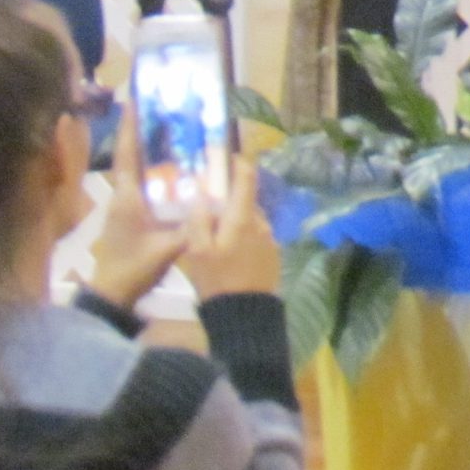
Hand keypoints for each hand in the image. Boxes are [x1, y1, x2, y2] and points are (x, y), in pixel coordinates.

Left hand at [85, 105, 187, 313]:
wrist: (112, 294)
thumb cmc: (135, 267)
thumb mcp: (167, 248)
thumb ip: (193, 226)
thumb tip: (221, 204)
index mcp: (127, 197)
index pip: (128, 155)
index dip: (132, 128)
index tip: (135, 101)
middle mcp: (123, 196)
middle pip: (132, 156)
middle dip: (144, 131)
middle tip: (161, 107)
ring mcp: (124, 206)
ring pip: (137, 169)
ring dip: (149, 149)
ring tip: (169, 128)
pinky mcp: (130, 215)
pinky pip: (142, 184)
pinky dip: (155, 170)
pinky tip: (174, 165)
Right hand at [177, 158, 280, 302]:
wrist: (245, 313)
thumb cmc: (217, 280)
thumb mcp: (198, 251)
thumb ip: (199, 220)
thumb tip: (201, 194)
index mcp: (243, 218)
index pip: (247, 179)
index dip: (238, 163)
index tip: (226, 156)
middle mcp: (261, 222)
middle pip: (246, 200)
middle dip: (229, 196)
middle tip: (207, 199)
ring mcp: (269, 238)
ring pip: (249, 218)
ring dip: (235, 217)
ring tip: (213, 228)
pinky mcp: (271, 253)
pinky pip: (255, 234)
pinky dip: (242, 233)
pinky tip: (227, 248)